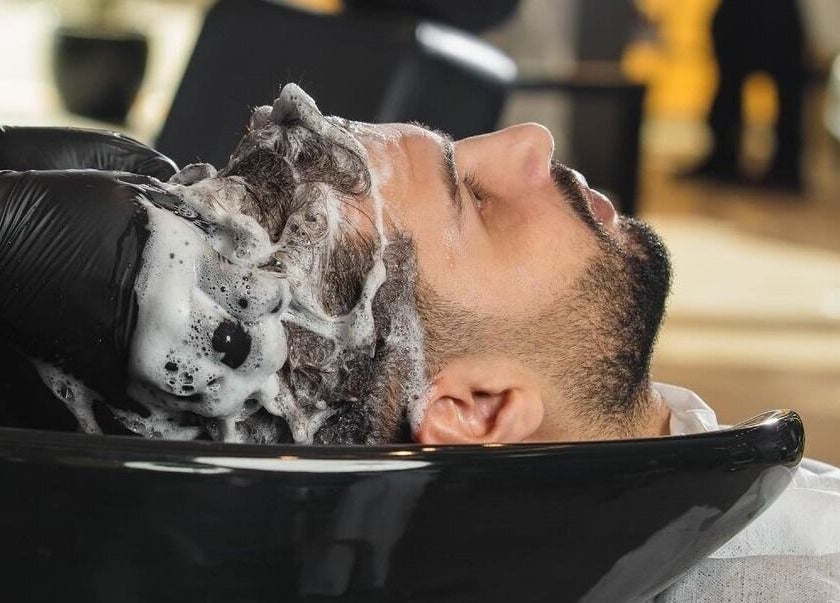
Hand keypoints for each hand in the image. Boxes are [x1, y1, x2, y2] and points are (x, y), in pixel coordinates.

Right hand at [0, 130, 287, 439]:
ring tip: (233, 369)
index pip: (262, 300)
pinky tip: (192, 395)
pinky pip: (172, 421)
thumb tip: (249, 245)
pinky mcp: (110, 391)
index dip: (274, 298)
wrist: (0, 245)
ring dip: (236, 383)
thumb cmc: (69, 210)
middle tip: (262, 338)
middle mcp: (163, 325)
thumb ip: (202, 223)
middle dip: (266, 347)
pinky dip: (193, 414)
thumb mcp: (144, 197)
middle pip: (251, 358)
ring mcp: (135, 366)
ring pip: (218, 399)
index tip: (270, 295)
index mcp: (178, 269)